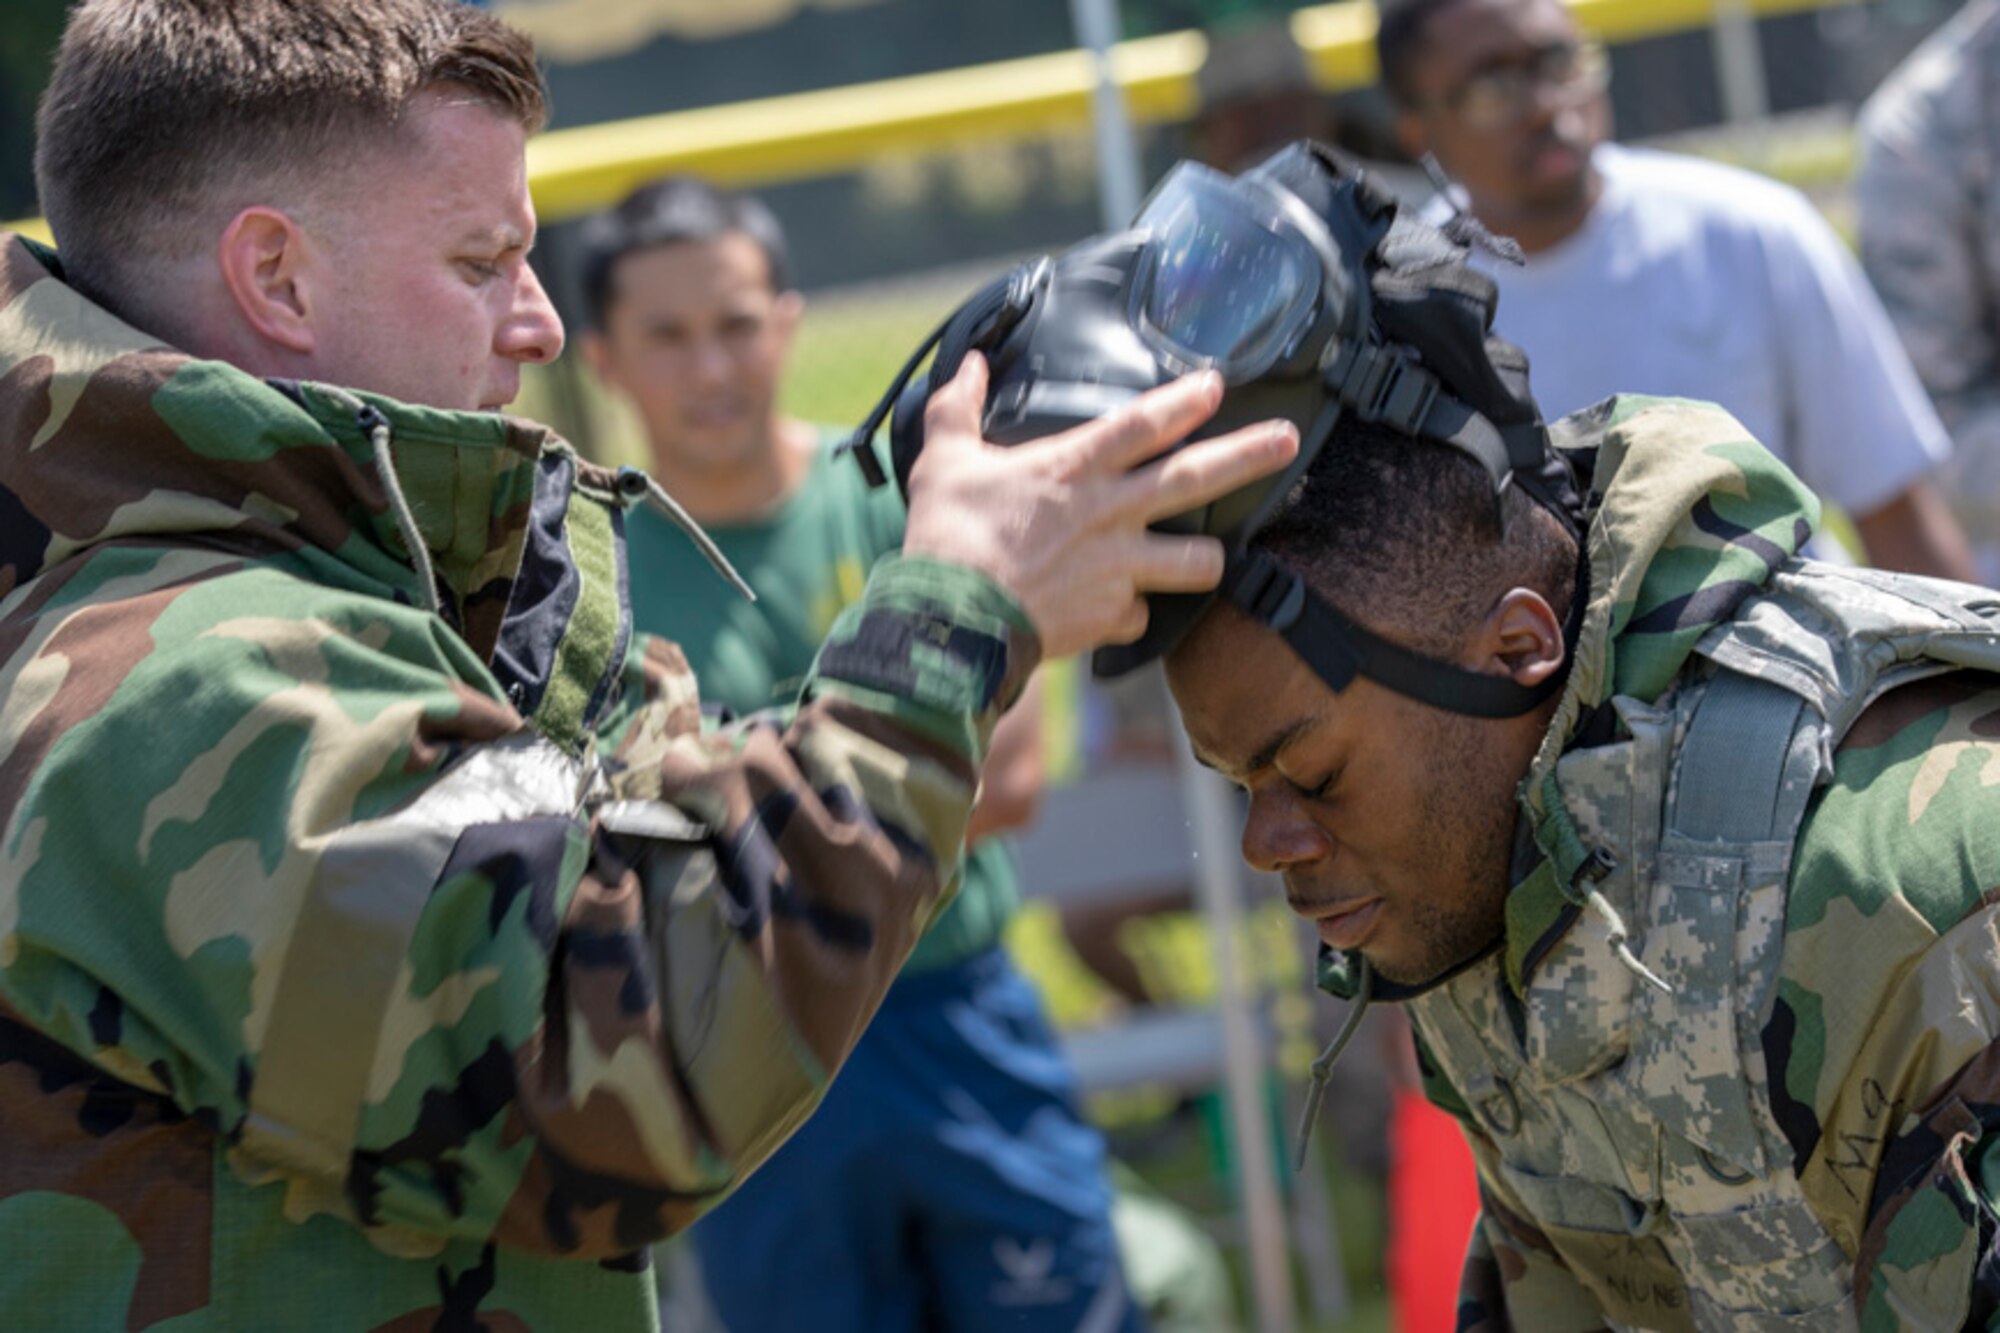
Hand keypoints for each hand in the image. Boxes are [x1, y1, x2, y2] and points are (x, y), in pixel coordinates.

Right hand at [901, 353, 1298, 660]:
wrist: (951, 622)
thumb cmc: (946, 537)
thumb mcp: (943, 461)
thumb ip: (957, 408)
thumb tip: (964, 363)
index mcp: (1073, 468)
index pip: (1142, 423)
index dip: (1184, 401)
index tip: (1217, 385)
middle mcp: (1109, 514)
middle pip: (1195, 479)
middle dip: (1249, 455)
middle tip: (1289, 440)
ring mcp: (1118, 568)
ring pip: (1197, 562)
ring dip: (1205, 558)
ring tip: (1209, 555)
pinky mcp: (1112, 616)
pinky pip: (1139, 615)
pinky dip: (1129, 613)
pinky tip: (1113, 611)